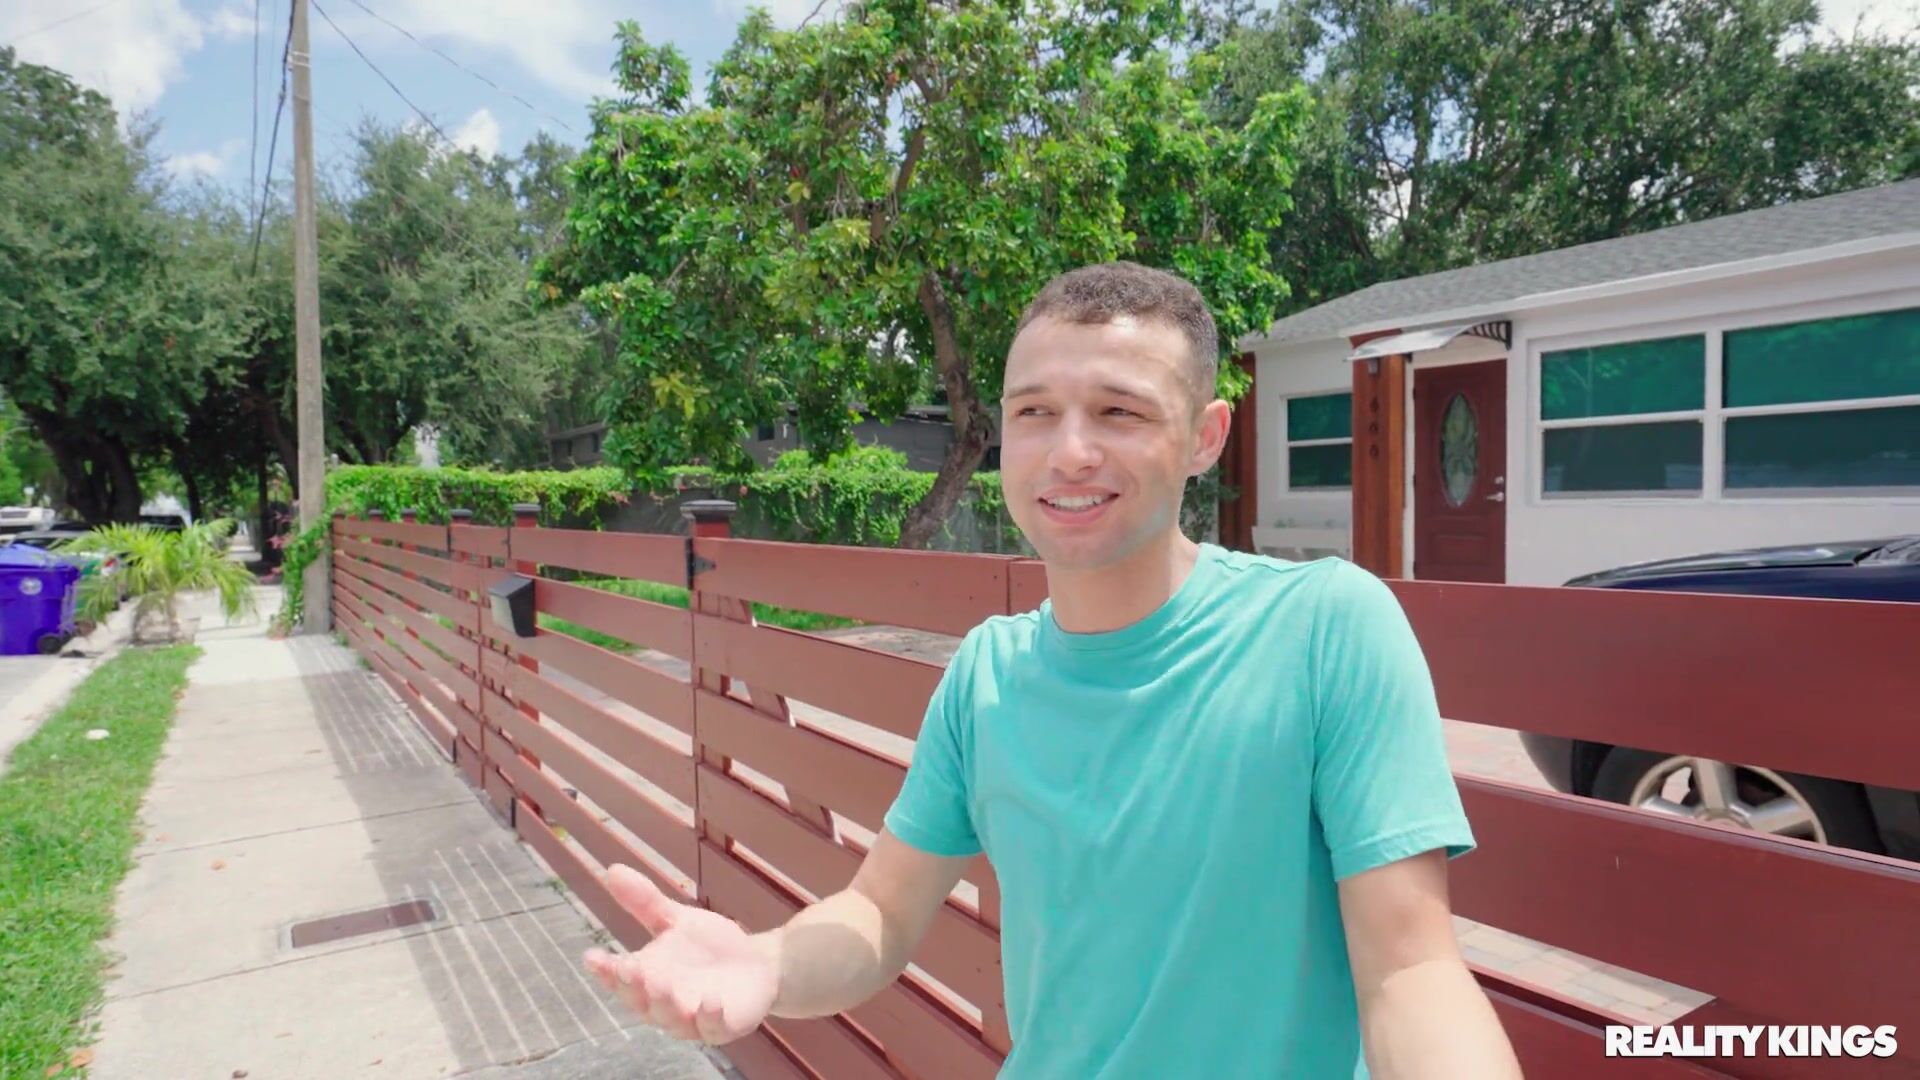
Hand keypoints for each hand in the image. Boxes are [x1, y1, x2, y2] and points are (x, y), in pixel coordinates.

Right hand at [582, 864, 779, 1044]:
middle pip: (641, 1002)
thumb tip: (612, 870)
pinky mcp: (724, 1027)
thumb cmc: (708, 946)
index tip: (592, 957)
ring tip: (660, 984)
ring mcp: (693, 1019)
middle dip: (632, 988)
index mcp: (647, 979)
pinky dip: (710, 1018)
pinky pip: (714, 1028)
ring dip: (665, 1004)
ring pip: (673, 1020)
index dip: (605, 971)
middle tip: (626, 969)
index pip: (619, 978)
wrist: (757, 962)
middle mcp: (663, 1005)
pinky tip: (710, 1002)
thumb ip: (645, 902)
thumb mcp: (676, 919)